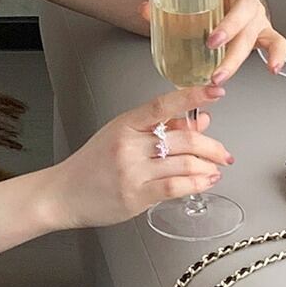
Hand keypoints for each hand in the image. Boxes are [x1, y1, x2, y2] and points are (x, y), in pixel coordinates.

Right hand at [43, 82, 232, 231]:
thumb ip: (160, 127)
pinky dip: (196, 184)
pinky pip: (175, 186)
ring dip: (207, 166)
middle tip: (223, 152)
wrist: (62, 194)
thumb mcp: (122, 136)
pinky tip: (205, 182)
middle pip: (183, 137)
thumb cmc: (91, 166)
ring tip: (215, 169)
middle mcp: (129, 145)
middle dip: (211, 146)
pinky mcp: (135, 196)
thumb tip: (199, 119)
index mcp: (125, 124)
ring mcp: (132, 171)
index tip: (216, 91)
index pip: (163, 104)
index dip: (193, 96)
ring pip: (184, 163)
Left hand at [139, 0, 285, 80]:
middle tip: (212, 42)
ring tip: (220, 73)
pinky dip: (277, 55)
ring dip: (236, 55)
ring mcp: (256, 16)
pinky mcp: (262, 33)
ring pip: (253, 33)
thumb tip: (146, 9)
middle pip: (244, 7)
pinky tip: (272, 68)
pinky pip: (276, 43)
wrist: (218, 4)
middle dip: (229, 27)